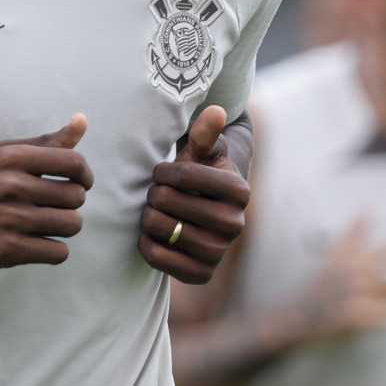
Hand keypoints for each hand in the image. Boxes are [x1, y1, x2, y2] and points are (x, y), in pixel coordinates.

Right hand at [0, 114, 94, 272]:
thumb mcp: (2, 155)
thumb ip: (45, 142)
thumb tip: (82, 120)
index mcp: (12, 158)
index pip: (74, 162)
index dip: (84, 175)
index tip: (78, 183)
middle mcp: (10, 186)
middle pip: (76, 197)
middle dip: (71, 204)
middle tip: (52, 207)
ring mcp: (8, 219)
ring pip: (72, 225)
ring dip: (64, 228)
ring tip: (45, 225)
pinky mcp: (6, 250)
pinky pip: (58, 253)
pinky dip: (54, 251)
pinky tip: (38, 244)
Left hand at [140, 106, 249, 283]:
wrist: (204, 213)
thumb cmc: (199, 176)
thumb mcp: (203, 152)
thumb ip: (206, 133)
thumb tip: (215, 111)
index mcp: (239, 191)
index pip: (182, 175)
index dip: (163, 171)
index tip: (163, 173)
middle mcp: (235, 224)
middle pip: (167, 201)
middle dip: (154, 193)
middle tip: (157, 193)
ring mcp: (219, 252)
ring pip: (160, 228)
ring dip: (147, 217)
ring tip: (155, 211)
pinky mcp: (201, 274)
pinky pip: (157, 257)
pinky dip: (146, 244)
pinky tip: (152, 234)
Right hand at [283, 216, 385, 344]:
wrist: (296, 316)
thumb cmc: (319, 288)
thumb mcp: (334, 256)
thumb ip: (354, 233)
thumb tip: (367, 209)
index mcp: (351, 256)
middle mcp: (353, 272)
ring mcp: (353, 294)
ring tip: (378, 304)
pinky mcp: (354, 315)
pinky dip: (384, 319)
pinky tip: (373, 318)